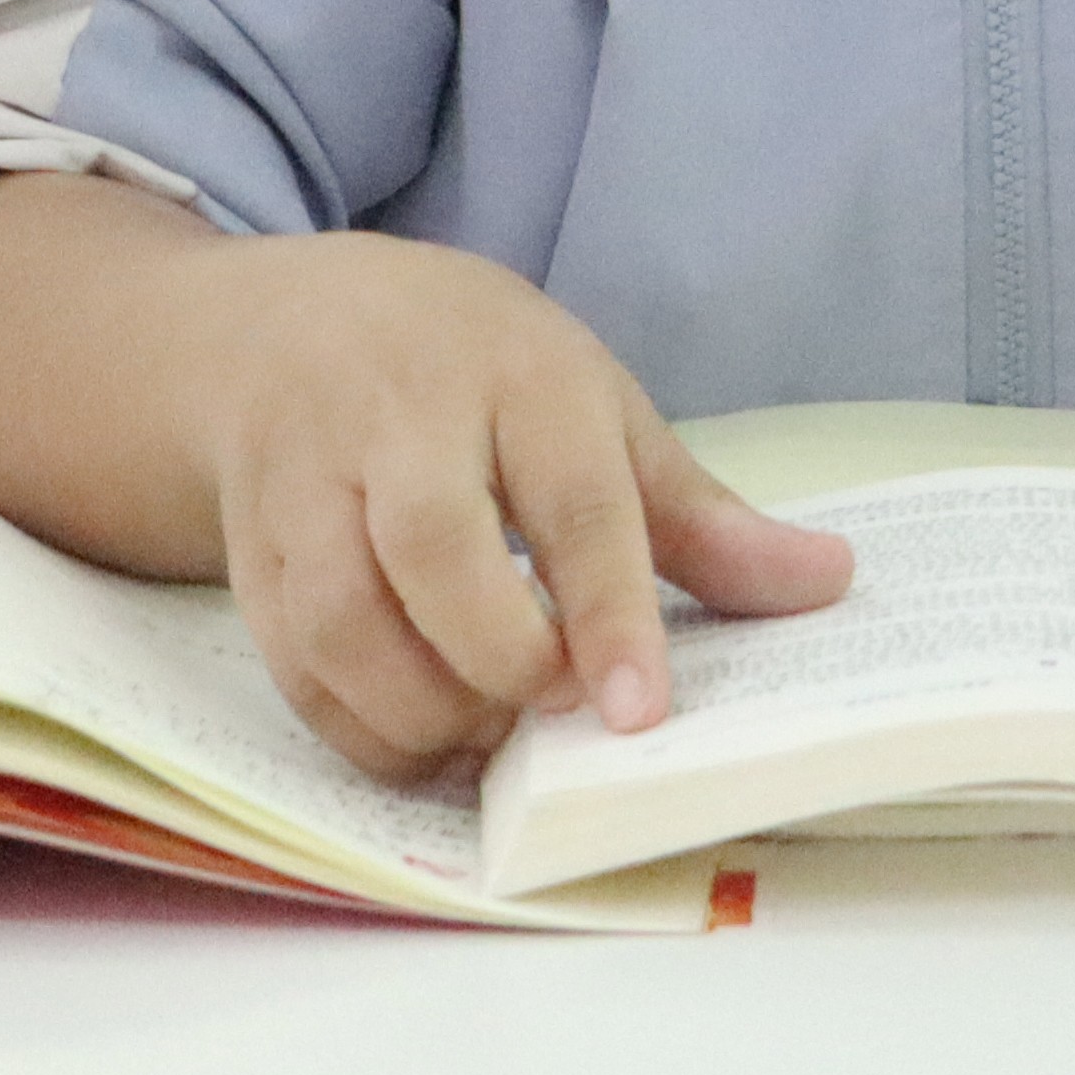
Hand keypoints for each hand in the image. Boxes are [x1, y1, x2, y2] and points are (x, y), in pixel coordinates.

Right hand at [0, 177, 853, 788]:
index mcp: (511, 369)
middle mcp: (395, 416)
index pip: (569, 494)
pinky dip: (362, 731)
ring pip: (342, 618)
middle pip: (434, 546)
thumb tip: (827, 582)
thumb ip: (700, 514)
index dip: (608, 610)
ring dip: (424, 711)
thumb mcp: (593, 406)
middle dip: (502, 658)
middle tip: (559, 713)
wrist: (278, 329)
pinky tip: (427, 745)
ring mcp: (304, 483)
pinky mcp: (247, 553)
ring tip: (495, 738)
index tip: (640, 712)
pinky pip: (293, 666)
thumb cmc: (468, 371)